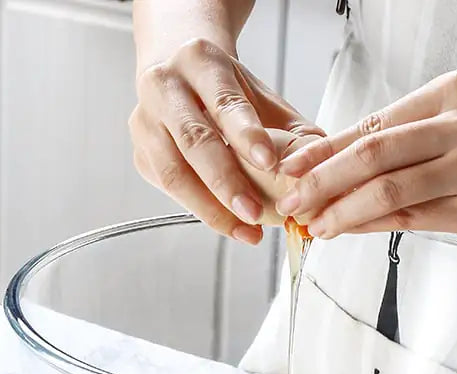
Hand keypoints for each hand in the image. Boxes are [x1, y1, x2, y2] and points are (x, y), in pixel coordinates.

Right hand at [129, 37, 322, 243]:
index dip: (247, 135)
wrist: (177, 70)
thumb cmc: (224, 89)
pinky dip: (200, 209)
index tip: (270, 164)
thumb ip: (292, 132)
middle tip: (256, 213)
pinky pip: (169, 189)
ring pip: (173, 172)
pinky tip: (227, 222)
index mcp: (200, 61)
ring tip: (245, 229)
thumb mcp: (261, 96)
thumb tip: (317, 172)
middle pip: (194, 141)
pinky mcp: (140, 154)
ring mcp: (145, 122)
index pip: (225, 103)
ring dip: (210, 208)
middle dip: (226, 183)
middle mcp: (164, 87)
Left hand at [276, 69, 456, 238]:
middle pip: (373, 155)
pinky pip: (414, 219)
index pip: (373, 124)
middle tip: (290, 203)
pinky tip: (349, 231)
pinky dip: (375, 226)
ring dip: (343, 212)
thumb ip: (408, 137)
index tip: (290, 169)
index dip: (324, 149)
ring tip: (314, 226)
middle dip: (321, 182)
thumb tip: (339, 167)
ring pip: (389, 192)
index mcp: (451, 91)